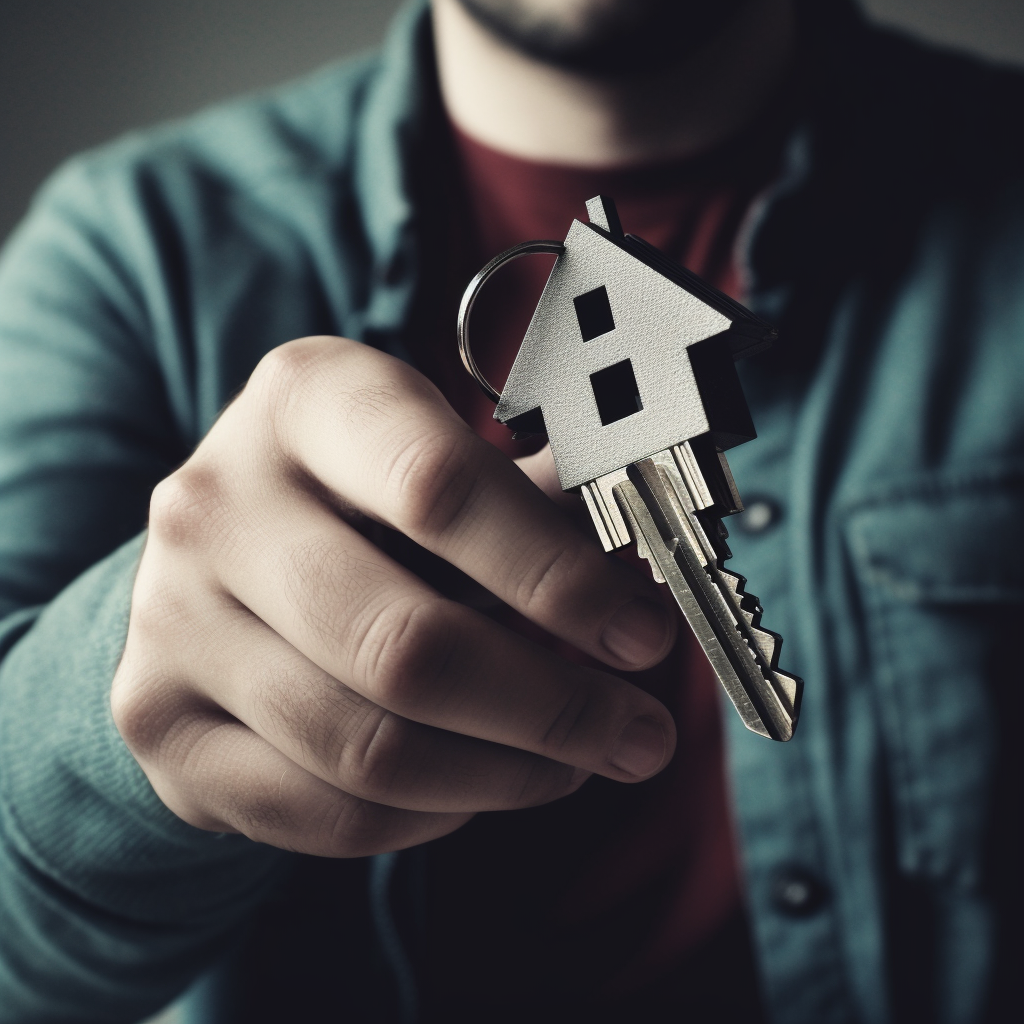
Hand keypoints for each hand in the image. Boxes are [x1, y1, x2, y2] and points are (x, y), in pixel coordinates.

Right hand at [111, 337, 676, 856]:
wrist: (216, 566)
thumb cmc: (358, 506)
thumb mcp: (437, 466)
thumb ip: (537, 509)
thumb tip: (646, 582)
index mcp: (306, 400)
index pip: (438, 484)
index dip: (556, 575)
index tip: (641, 636)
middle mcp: (217, 501)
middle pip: (404, 642)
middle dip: (553, 707)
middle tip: (639, 733)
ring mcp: (171, 617)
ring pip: (367, 745)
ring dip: (505, 773)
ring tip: (574, 764)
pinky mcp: (160, 719)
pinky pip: (320, 809)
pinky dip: (429, 814)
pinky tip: (479, 785)